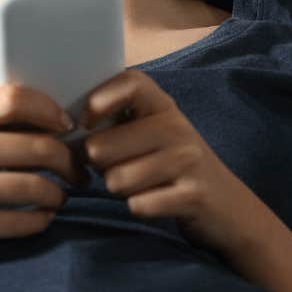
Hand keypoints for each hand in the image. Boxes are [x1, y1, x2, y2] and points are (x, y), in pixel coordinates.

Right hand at [0, 84, 76, 267]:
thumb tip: (50, 123)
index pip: (14, 98)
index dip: (49, 109)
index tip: (65, 125)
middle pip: (40, 147)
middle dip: (69, 161)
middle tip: (77, 171)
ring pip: (38, 188)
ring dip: (59, 194)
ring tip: (58, 196)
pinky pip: (23, 222)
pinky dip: (41, 220)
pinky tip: (40, 217)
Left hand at [82, 70, 271, 252]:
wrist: (228, 206)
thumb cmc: (171, 166)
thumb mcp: (149, 133)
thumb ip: (113, 121)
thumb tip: (63, 127)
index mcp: (162, 106)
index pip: (129, 82)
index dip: (98, 100)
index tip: (86, 122)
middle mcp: (177, 127)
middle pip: (101, 147)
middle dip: (99, 166)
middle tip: (120, 168)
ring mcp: (188, 160)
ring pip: (115, 180)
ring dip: (119, 190)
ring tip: (142, 185)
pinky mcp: (193, 195)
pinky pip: (138, 205)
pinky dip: (140, 208)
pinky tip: (157, 202)